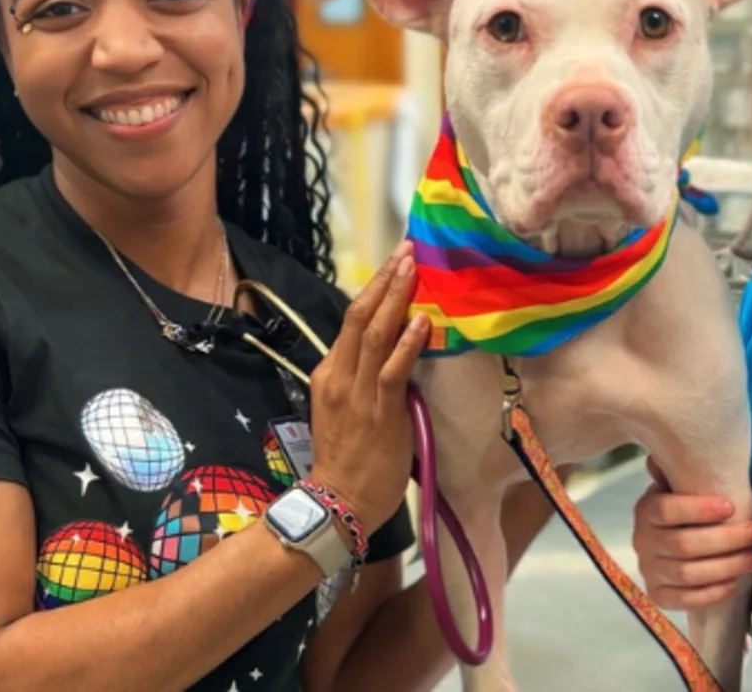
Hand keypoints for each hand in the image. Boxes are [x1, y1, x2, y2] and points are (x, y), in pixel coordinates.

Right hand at [307, 242, 428, 534]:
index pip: (351, 320)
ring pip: (375, 334)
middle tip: (406, 249)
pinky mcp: (378, 412)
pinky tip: (421, 320)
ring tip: (414, 268)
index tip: (394, 263)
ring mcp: (357, 393)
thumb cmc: (349, 458)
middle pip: (359, 316)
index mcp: (329, 373)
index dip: (374, 289)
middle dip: (385, 280)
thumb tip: (395, 349)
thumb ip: (364, 378)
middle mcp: (339, 376)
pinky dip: (407, 342)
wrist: (338, 501)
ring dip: (396, 298)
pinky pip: (393, 369)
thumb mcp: (347, 408)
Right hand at [632, 457, 751, 609]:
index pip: (666, 510)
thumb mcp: (679, 486)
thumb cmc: (684, 508)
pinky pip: (685, 600)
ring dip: (725, 567)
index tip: (729, 506)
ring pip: (688, 574)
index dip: (697, 509)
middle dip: (724, 539)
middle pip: (683, 544)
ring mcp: (649, 571)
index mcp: (647, 510)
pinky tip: (733, 583)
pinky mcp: (659, 595)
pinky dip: (711, 593)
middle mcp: (643, 541)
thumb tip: (693, 444)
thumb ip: (685, 472)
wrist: (666, 544)